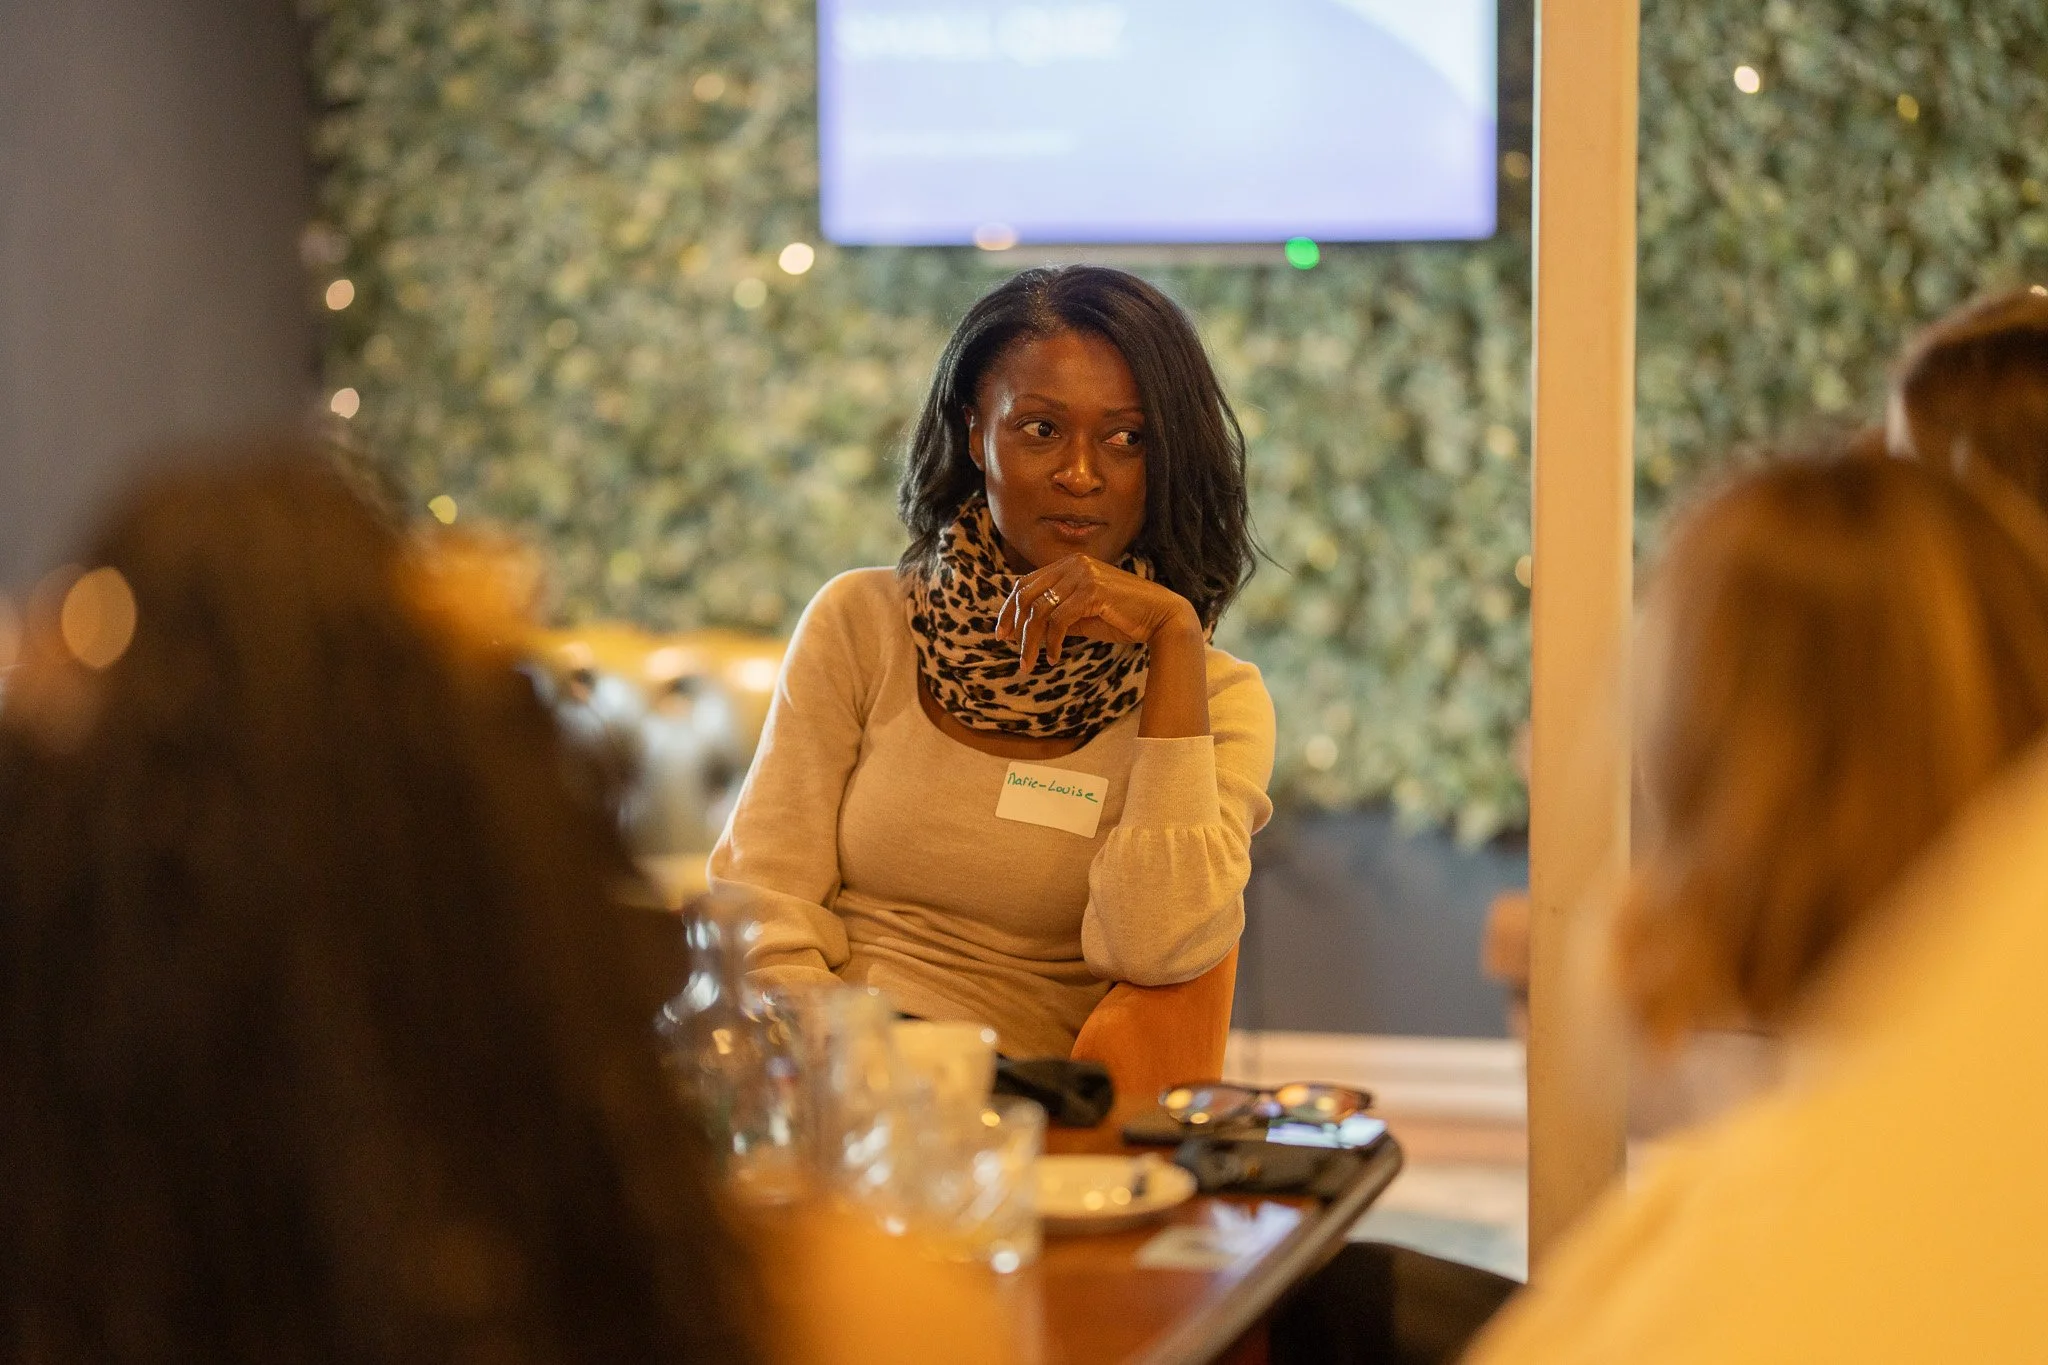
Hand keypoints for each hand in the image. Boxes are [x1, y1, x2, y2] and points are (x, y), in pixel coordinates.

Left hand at [995, 554, 1201, 673]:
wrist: (1161, 616)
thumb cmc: (1124, 618)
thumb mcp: (1083, 617)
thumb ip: (1057, 618)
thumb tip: (1028, 632)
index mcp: (1070, 565)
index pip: (1026, 583)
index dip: (1009, 609)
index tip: (1002, 634)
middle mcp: (1073, 565)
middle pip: (1026, 594)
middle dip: (1014, 624)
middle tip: (1009, 649)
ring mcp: (1083, 576)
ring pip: (1040, 610)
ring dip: (1031, 641)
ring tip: (1029, 663)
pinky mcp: (1092, 591)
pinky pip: (1059, 620)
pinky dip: (1053, 643)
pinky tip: (1055, 658)